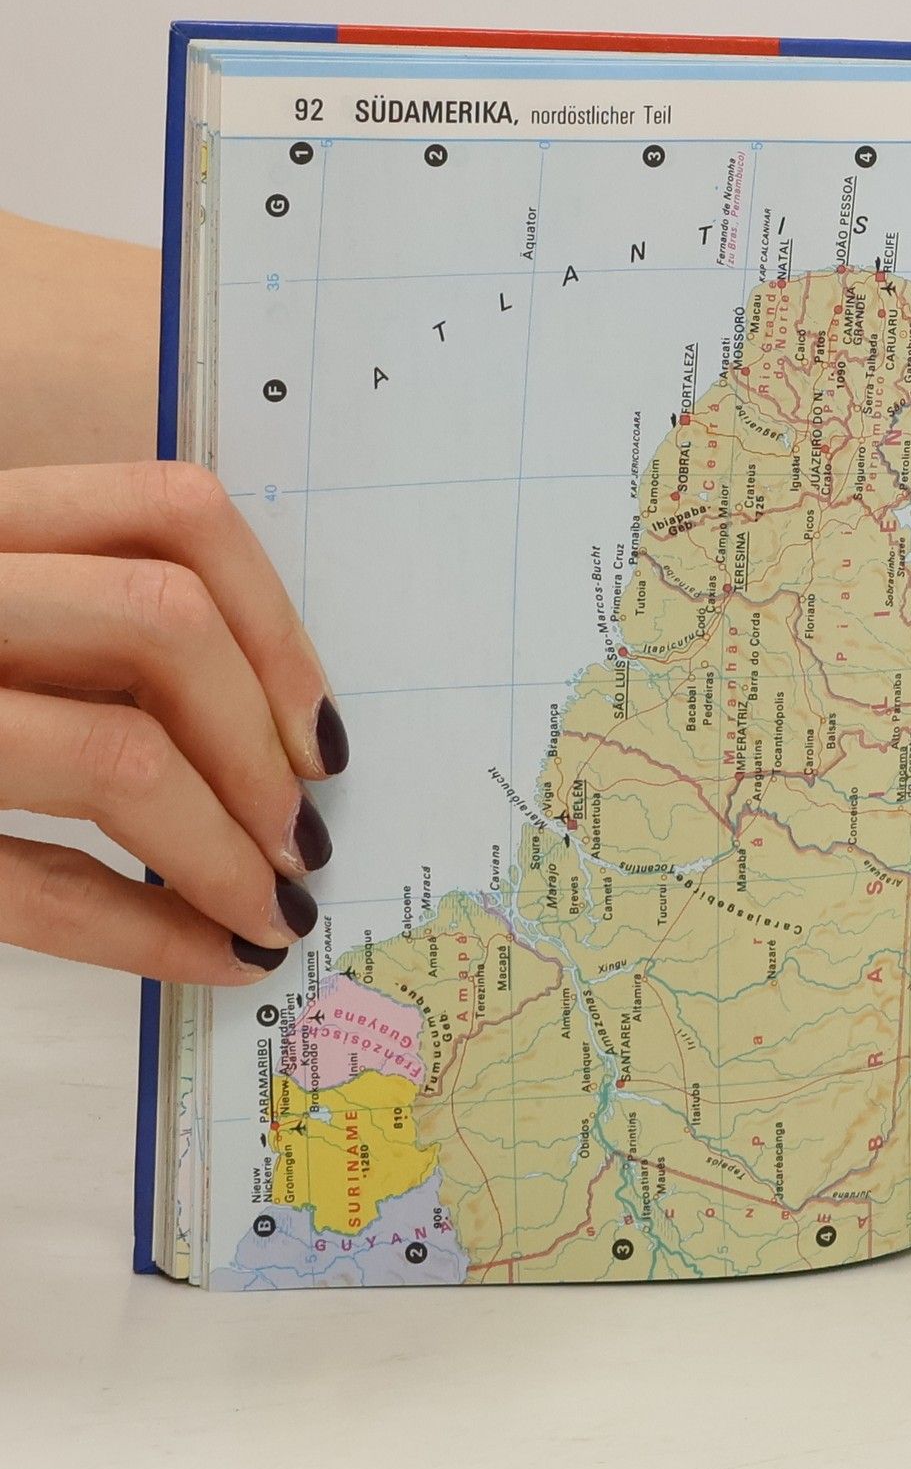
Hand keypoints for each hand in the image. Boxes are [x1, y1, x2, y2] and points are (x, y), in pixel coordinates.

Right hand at [0, 462, 347, 983]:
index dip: (278, 623)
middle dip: (262, 743)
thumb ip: (76, 627)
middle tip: (300, 833)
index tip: (320, 728)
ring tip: (269, 904)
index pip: (170, 508)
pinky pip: (33, 882)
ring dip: (227, 847)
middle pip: (165, 622)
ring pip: (118, 754)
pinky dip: (148, 933)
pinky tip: (209, 959)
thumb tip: (269, 722)